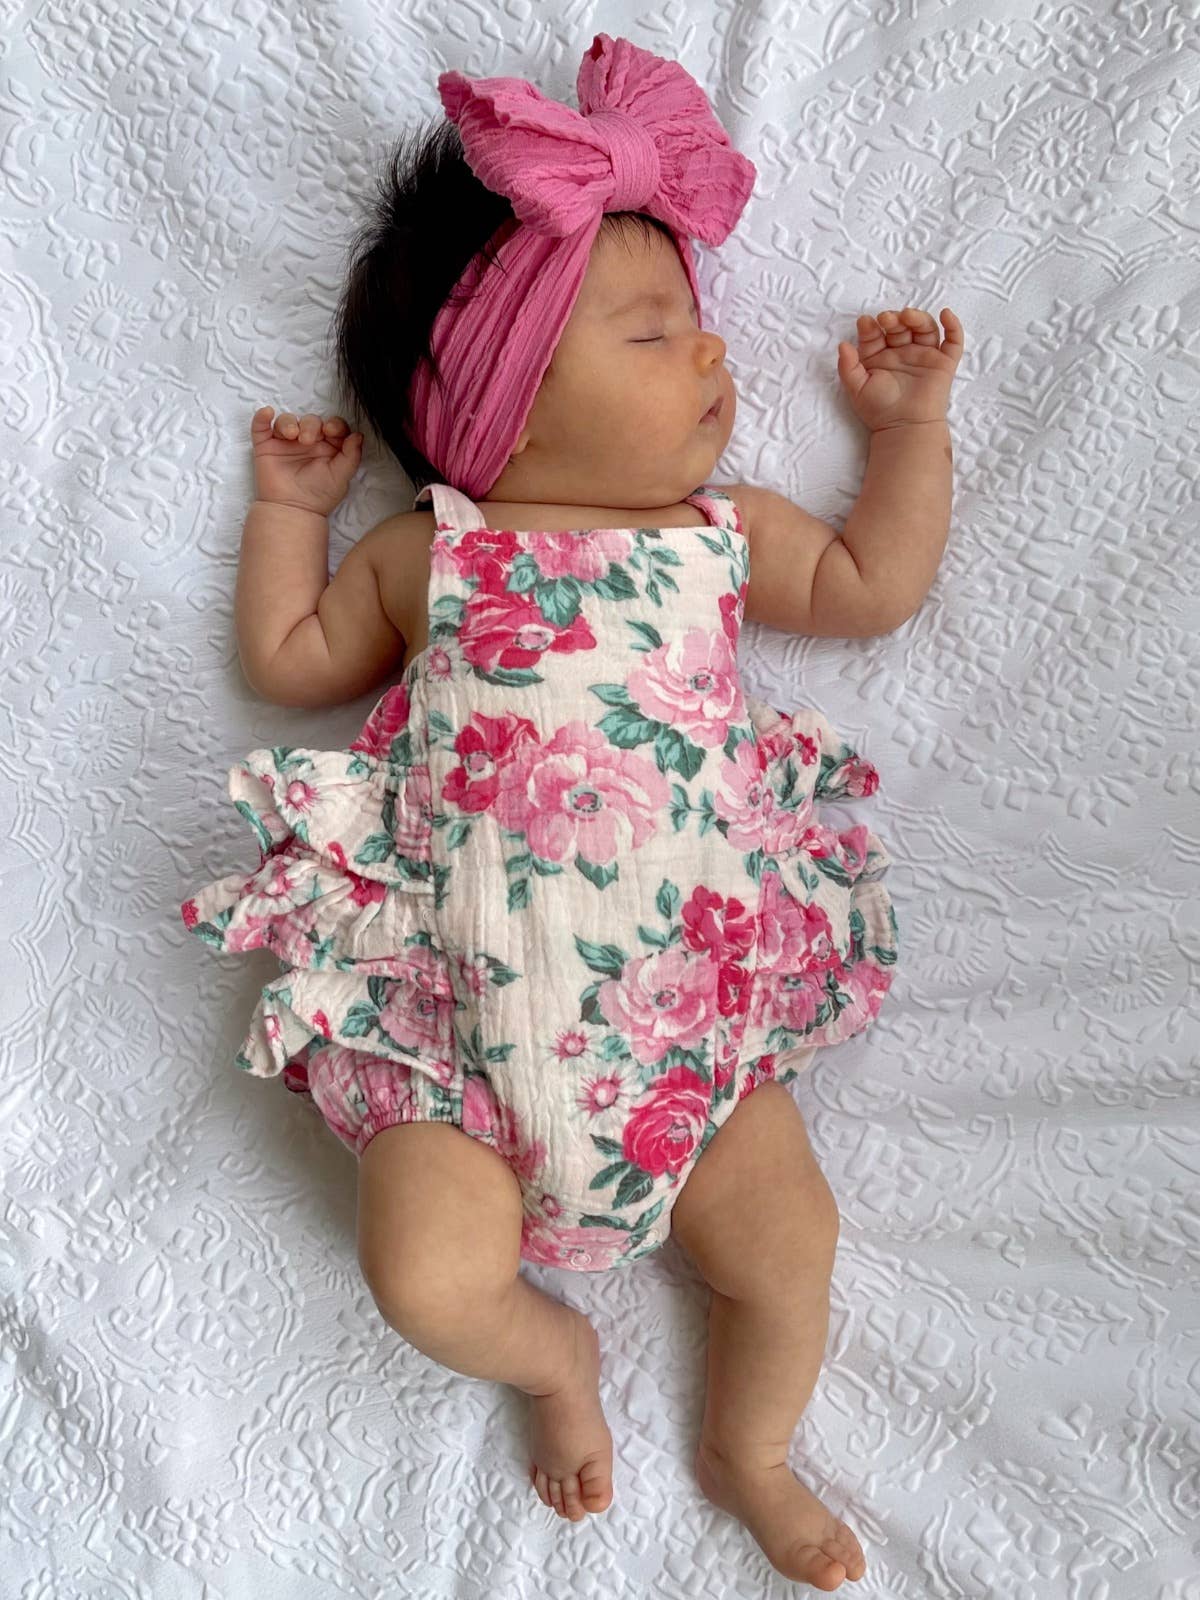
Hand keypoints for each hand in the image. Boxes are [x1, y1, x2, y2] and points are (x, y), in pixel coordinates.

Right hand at [251, 406, 363, 515]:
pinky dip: (262, 417)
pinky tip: (267, 413)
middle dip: (311, 425)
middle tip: (307, 440)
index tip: (331, 431)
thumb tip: (358, 435)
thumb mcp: (341, 476)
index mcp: (328, 447)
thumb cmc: (318, 497)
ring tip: (291, 435)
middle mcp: (308, 442)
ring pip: (288, 420)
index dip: (334, 424)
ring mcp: (286, 443)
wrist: (293, 511)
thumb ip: (352, 456)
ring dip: (289, 422)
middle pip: (311, 420)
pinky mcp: (266, 446)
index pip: (333, 426)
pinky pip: (261, 426)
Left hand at [836, 307, 963, 432]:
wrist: (904, 427)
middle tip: (886, 319)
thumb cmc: (880, 410)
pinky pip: (953, 341)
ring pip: (924, 328)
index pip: (876, 334)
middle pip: (901, 327)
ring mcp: (924, 356)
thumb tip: (842, 344)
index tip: (865, 323)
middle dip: (893, 319)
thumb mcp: (856, 388)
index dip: (871, 327)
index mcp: (881, 357)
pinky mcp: (943, 363)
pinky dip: (953, 326)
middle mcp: (902, 353)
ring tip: (907, 316)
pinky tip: (946, 313)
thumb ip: (847, 366)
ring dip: (917, 317)